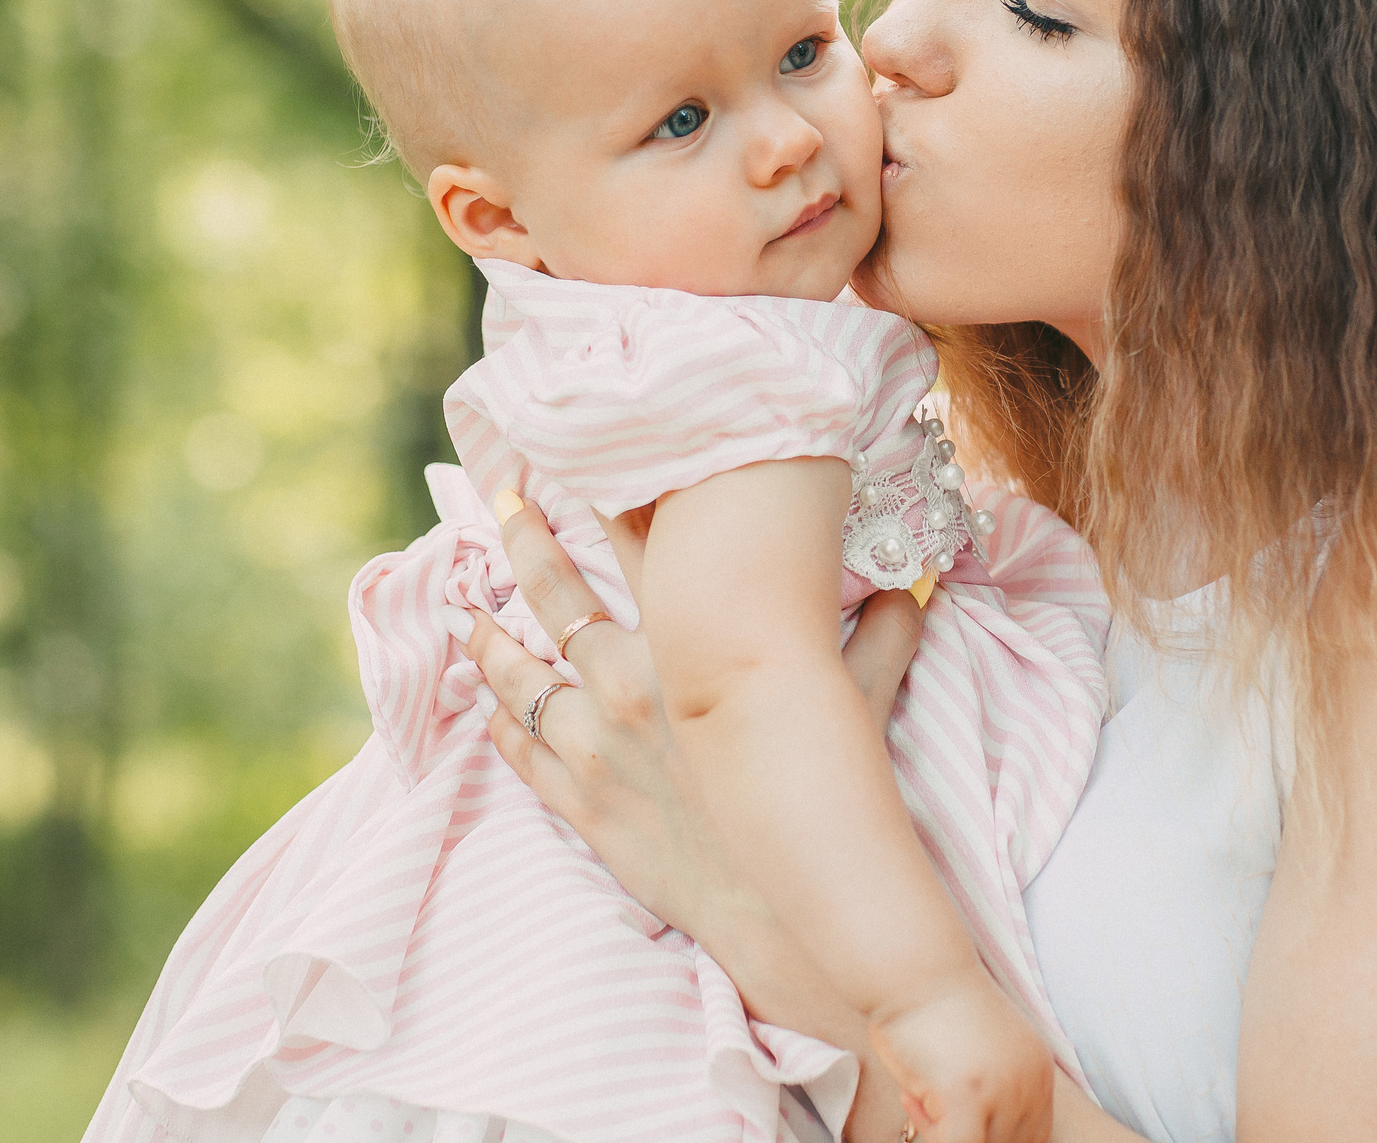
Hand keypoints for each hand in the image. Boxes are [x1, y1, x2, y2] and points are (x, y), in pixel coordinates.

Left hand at [463, 496, 928, 934]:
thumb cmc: (818, 805)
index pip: (638, 550)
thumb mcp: (858, 707)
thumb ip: (880, 638)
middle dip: (524, 543)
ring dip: (488, 637)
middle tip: (500, 501)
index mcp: (688, 647)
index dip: (608, 498)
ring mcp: (593, 746)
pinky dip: (496, 719)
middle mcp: (627, 683)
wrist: (784, 915)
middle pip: (557, 595)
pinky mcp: (580, 804)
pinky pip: (518, 749)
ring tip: (464, 608)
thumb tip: (913, 588)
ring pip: (519, 675)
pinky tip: (486, 702)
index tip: (583, 460)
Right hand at [872, 975, 1056, 1142]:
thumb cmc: (934, 1003)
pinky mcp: (969, 1095)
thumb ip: (992, 1091)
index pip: (1031, 1136)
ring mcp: (1003, 1089)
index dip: (991, 1134)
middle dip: (965, 1133)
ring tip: (916, 1097)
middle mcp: (1030, 1082)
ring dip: (943, 1131)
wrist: (912, 965)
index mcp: (1039, 1071)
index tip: (950, 1110)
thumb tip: (975, 1132)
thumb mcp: (982, 1052)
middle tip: (924, 1104)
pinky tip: (910, 1097)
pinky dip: (930, 1133)